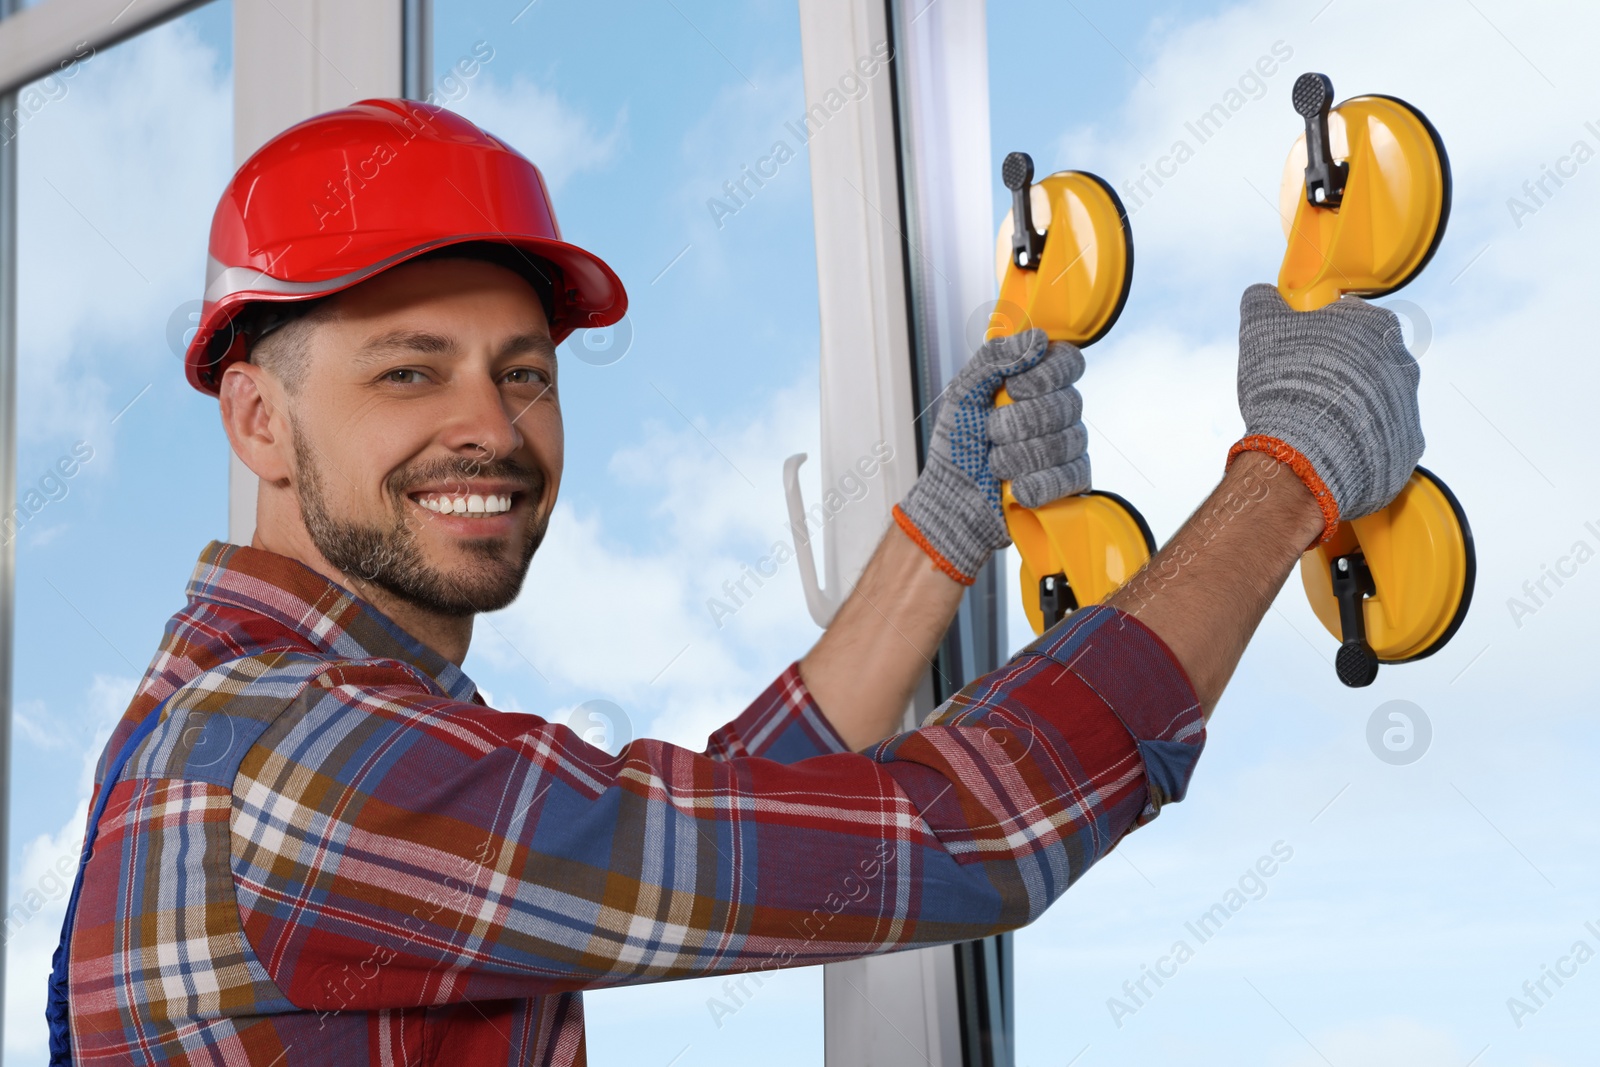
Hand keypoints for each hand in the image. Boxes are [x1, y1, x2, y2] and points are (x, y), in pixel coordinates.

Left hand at [894, 329, 1090, 583]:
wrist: (952, 498)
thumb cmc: (957, 446)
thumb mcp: (963, 393)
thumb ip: (994, 359)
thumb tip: (1037, 339)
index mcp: (1034, 382)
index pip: (1068, 362)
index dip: (1047, 375)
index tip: (1015, 388)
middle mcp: (1056, 410)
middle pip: (1068, 403)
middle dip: (1020, 422)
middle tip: (992, 433)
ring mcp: (1067, 446)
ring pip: (1068, 440)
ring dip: (1021, 455)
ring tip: (996, 463)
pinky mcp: (1070, 480)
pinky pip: (1073, 475)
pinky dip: (1038, 483)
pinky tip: (1017, 488)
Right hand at [1229, 283, 1423, 542]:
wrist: (1307, 452)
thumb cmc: (1286, 382)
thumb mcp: (1260, 328)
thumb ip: (1263, 301)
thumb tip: (1261, 294)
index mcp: (1374, 323)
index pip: (1348, 318)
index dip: (1319, 332)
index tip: (1298, 349)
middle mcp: (1402, 360)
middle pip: (1367, 360)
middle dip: (1339, 372)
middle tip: (1304, 389)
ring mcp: (1410, 404)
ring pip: (1376, 400)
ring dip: (1350, 407)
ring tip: (1315, 423)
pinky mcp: (1409, 444)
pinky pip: (1384, 438)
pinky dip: (1361, 442)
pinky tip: (1333, 447)